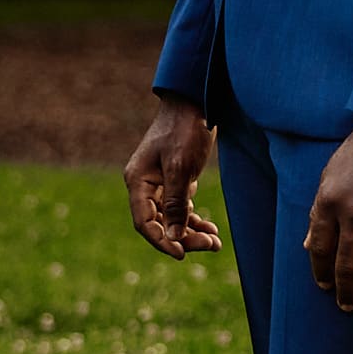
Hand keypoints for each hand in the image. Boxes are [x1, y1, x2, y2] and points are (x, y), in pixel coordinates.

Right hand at [124, 93, 222, 260]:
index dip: (162, 241)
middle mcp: (145, 184)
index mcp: (138, 181)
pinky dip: (194, 218)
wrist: (197, 100)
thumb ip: (175, 203)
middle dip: (184, 237)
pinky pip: (181, 207)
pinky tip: (210, 228)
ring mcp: (159, 182)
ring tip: (215, 242)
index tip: (183, 254)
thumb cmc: (186, 129)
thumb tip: (172, 236)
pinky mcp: (175, 178)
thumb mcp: (181, 167)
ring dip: (192, 231)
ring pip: (172, 217)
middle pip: (159, 223)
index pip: (144, 222)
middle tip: (210, 245)